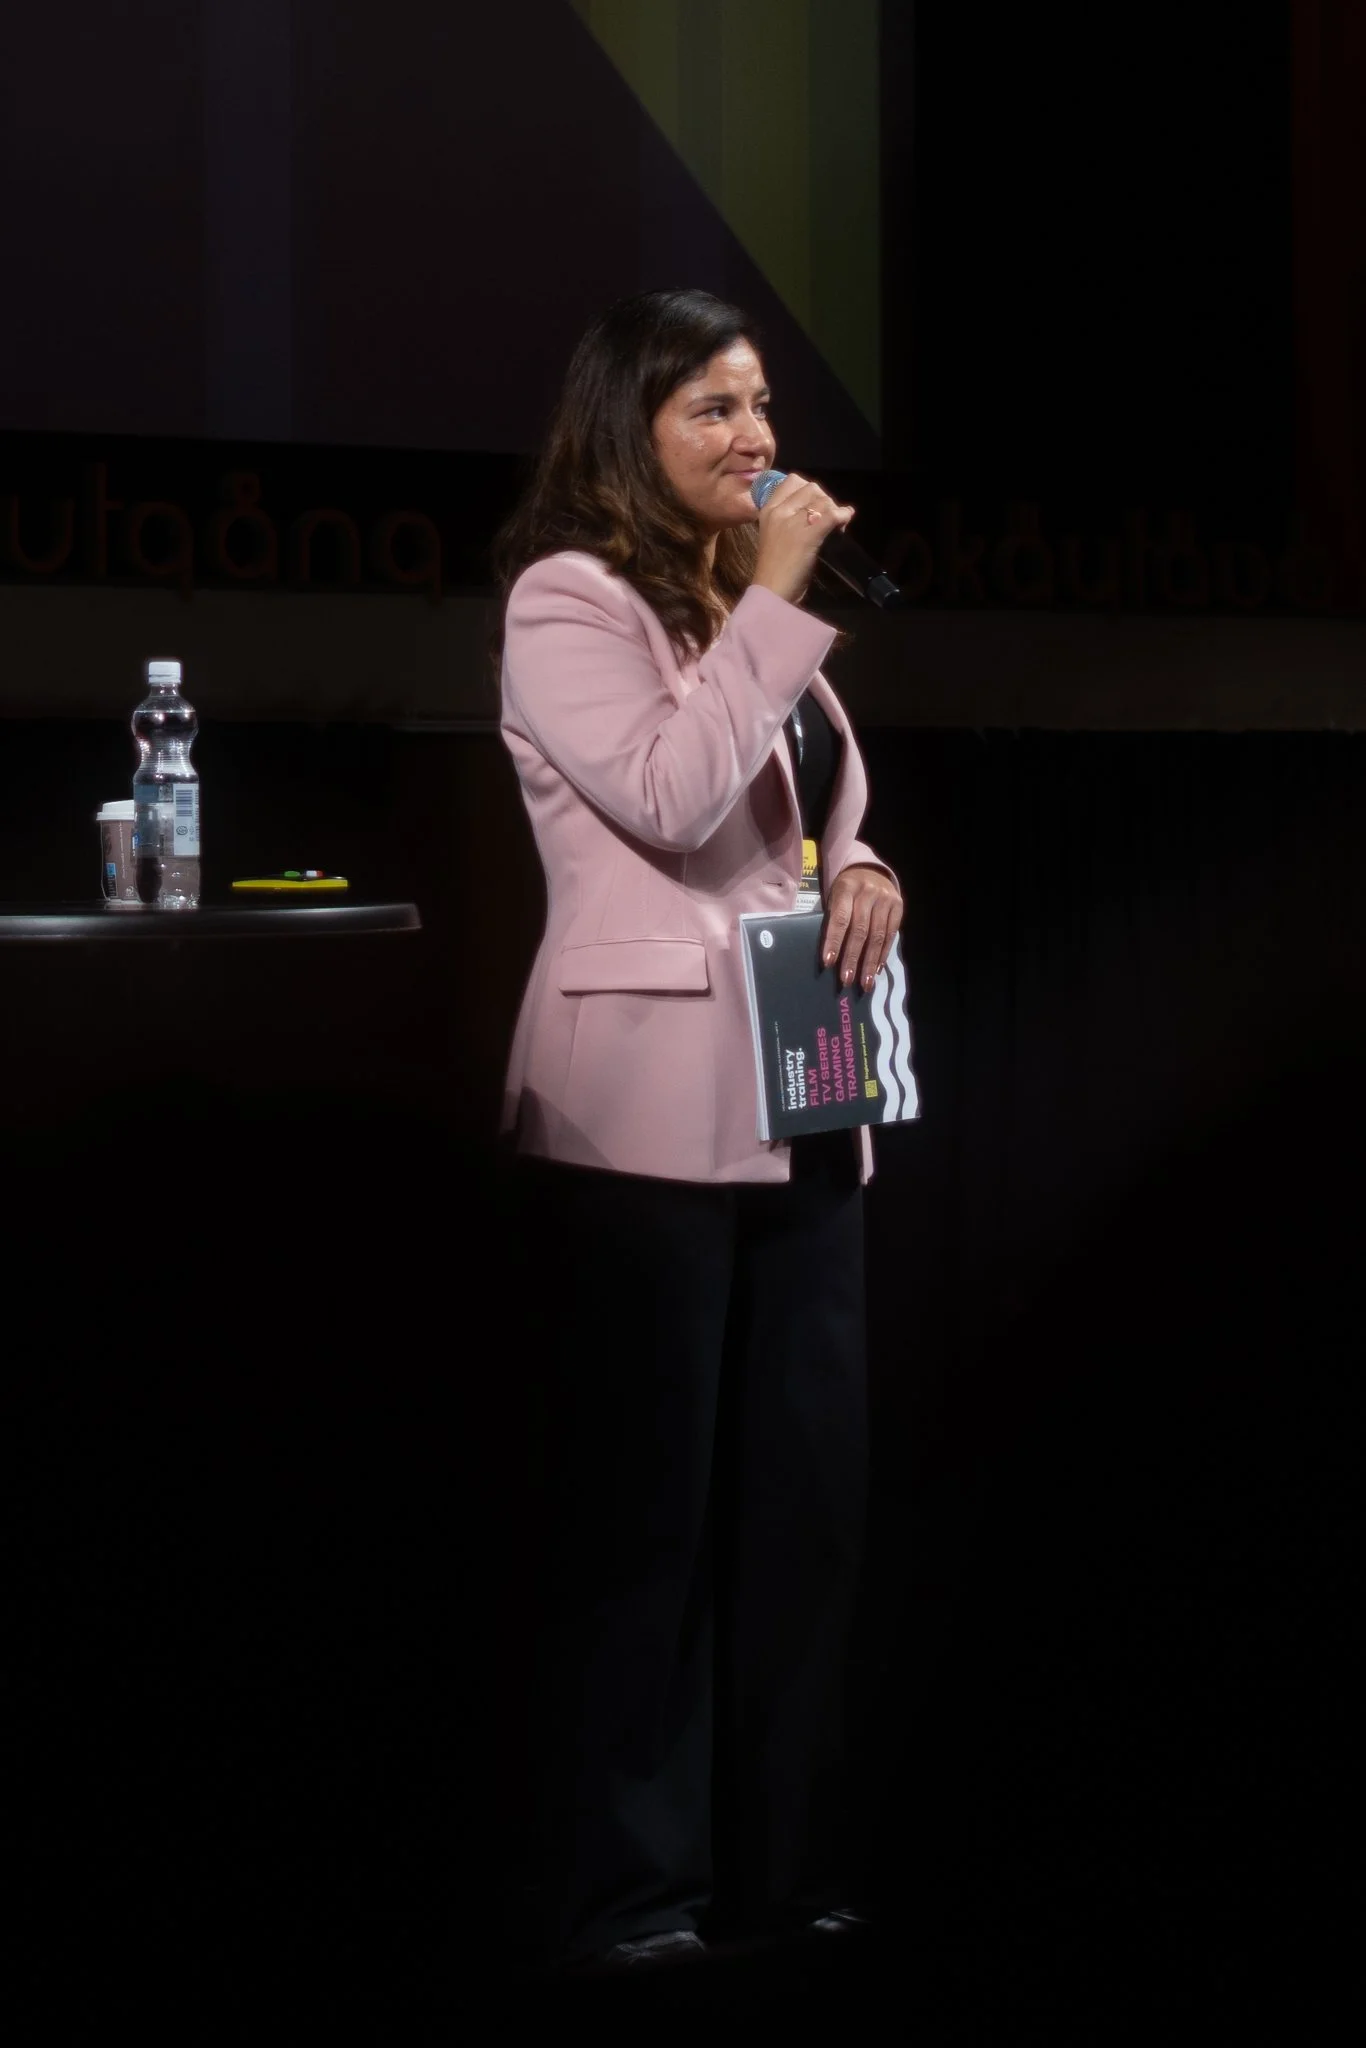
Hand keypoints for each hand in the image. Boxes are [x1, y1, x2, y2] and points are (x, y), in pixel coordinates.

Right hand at [750, 471, 855, 606]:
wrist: (771, 592)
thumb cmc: (774, 568)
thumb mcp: (773, 535)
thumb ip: (788, 519)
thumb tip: (816, 510)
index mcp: (768, 509)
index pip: (793, 480)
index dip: (810, 489)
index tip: (815, 504)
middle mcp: (779, 511)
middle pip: (812, 488)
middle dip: (825, 500)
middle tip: (829, 517)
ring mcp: (792, 522)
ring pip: (823, 500)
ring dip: (835, 510)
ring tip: (837, 524)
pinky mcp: (807, 536)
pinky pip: (831, 516)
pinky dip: (843, 516)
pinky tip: (845, 522)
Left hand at [823, 864, 903, 991]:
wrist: (870, 870)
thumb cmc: (846, 891)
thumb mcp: (835, 897)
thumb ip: (835, 920)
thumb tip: (832, 957)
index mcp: (847, 889)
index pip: (840, 919)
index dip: (834, 941)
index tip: (829, 963)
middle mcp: (868, 892)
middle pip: (860, 930)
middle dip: (853, 958)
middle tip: (847, 980)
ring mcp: (886, 899)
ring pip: (878, 935)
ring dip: (870, 962)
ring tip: (865, 982)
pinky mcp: (899, 906)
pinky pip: (891, 934)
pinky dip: (883, 954)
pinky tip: (876, 969)